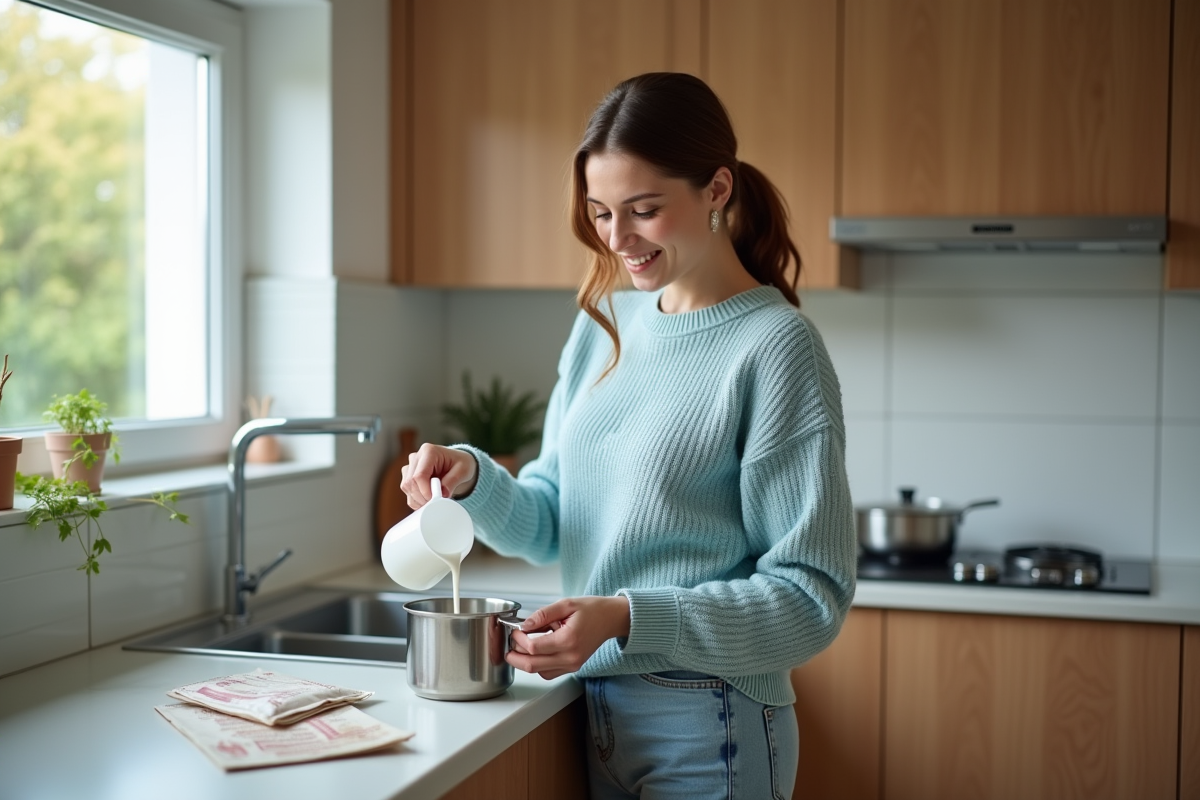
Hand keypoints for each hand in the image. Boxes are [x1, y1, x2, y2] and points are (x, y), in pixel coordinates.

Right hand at [400, 444, 477, 508]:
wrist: (457, 464)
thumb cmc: (461, 464)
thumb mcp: (463, 471)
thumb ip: (452, 481)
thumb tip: (442, 495)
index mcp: (429, 452)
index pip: (419, 475)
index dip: (425, 491)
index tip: (435, 499)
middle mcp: (416, 457)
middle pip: (410, 483)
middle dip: (422, 497)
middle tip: (437, 503)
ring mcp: (410, 466)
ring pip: (406, 487)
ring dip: (419, 499)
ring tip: (435, 500)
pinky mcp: (407, 476)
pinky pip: (407, 492)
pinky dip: (416, 501)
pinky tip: (428, 500)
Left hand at [507, 596, 630, 679]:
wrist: (611, 619)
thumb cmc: (592, 610)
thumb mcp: (566, 604)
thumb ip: (543, 614)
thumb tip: (524, 625)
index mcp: (568, 640)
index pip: (534, 647)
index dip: (519, 639)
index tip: (515, 630)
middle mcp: (570, 657)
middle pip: (533, 666)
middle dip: (515, 656)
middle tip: (509, 646)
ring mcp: (572, 665)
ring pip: (539, 672)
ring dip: (526, 662)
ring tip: (521, 647)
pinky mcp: (573, 667)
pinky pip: (549, 673)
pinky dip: (538, 665)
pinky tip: (535, 652)